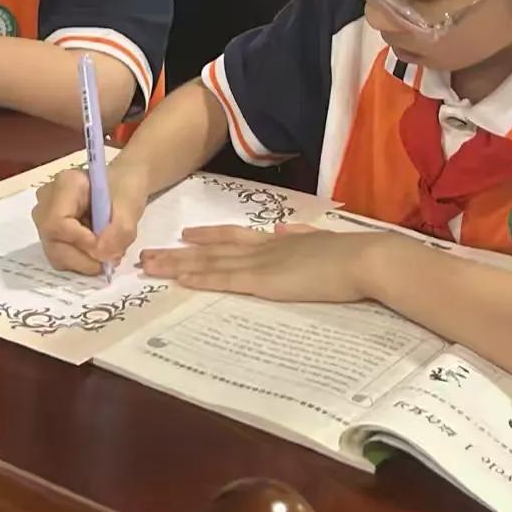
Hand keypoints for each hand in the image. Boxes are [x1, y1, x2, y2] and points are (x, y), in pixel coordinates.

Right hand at [32, 162, 149, 275]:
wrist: (124, 183)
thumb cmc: (126, 187)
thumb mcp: (130, 206)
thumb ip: (119, 231)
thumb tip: (102, 256)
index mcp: (66, 184)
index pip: (58, 222)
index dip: (80, 242)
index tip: (106, 249)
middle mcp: (47, 201)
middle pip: (53, 241)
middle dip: (83, 258)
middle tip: (110, 260)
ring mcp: (46, 218)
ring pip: (56, 254)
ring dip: (84, 262)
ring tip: (107, 254)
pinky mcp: (52, 234)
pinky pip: (61, 257)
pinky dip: (82, 261)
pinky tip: (98, 251)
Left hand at [139, 224, 389, 303]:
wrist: (363, 259)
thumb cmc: (352, 255)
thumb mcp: (324, 240)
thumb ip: (303, 235)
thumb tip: (287, 229)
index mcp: (279, 241)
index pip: (236, 235)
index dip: (209, 234)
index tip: (188, 234)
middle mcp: (263, 248)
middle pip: (212, 249)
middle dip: (179, 252)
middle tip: (148, 253)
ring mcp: (260, 264)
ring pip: (210, 263)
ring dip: (178, 265)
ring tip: (149, 265)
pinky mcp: (263, 282)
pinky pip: (223, 281)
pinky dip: (199, 279)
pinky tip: (179, 279)